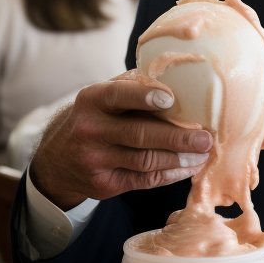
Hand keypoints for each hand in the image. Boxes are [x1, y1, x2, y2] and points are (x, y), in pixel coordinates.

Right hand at [29, 70, 212, 209]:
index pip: (118, 95)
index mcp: (91, 100)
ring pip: (145, 161)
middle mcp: (90, 129)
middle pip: (139, 134)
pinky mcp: (104, 184)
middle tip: (206, 138)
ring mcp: (95, 160)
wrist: (57, 159)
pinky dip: (171, 174)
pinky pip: (144, 180)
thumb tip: (179, 78)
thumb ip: (133, 87)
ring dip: (180, 159)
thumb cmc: (94, 118)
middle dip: (177, 137)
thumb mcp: (102, 96)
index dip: (145, 96)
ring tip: (204, 154)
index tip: (172, 100)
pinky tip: (189, 168)